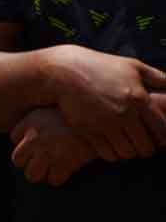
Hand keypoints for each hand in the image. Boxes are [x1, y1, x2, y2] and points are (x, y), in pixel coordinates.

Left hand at [10, 108, 97, 185]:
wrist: (100, 117)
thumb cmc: (78, 112)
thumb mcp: (54, 109)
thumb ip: (39, 118)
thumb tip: (30, 126)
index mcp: (30, 122)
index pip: (13, 137)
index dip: (23, 142)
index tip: (34, 143)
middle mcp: (34, 139)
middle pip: (17, 160)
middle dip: (27, 163)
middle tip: (40, 161)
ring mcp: (47, 153)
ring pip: (32, 175)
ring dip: (41, 174)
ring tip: (50, 168)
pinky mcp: (64, 164)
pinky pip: (53, 180)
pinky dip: (59, 178)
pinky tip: (65, 170)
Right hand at [47, 46, 165, 160]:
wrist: (64, 72)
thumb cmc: (100, 67)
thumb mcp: (132, 66)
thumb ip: (158, 77)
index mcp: (139, 98)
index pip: (162, 131)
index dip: (162, 139)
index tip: (155, 137)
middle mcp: (124, 113)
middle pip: (146, 147)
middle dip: (145, 148)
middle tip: (139, 142)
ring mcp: (105, 124)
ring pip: (128, 153)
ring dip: (129, 152)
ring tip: (125, 144)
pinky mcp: (89, 131)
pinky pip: (109, 155)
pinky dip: (112, 154)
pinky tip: (110, 145)